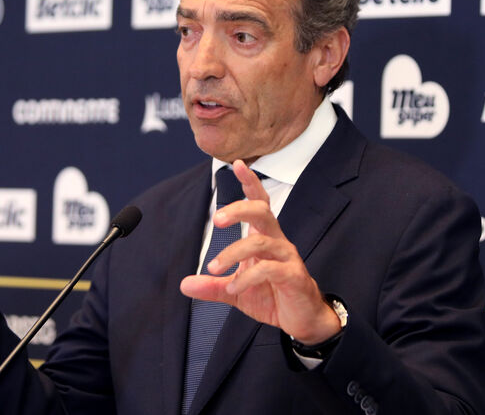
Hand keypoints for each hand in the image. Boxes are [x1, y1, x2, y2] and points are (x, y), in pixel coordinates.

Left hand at [179, 160, 341, 344]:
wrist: (300, 320)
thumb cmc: (272, 296)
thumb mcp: (236, 291)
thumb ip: (212, 285)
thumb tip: (184, 284)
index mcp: (264, 238)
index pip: (259, 204)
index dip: (250, 183)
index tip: (237, 164)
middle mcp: (277, 242)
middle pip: (263, 212)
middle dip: (239, 210)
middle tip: (217, 220)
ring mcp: (288, 258)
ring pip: (262, 242)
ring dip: (233, 253)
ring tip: (214, 268)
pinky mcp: (294, 276)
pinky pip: (269, 269)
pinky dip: (247, 277)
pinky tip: (235, 286)